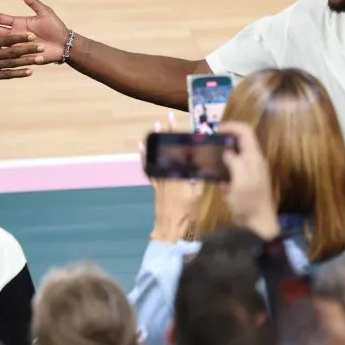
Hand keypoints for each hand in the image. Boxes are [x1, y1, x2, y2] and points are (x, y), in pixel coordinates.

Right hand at [0, 0, 68, 62]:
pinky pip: (11, 59)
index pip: (1, 20)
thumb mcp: (45, 13)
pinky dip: (1, 58)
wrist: (65, 44)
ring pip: (1, 46)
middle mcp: (16, 35)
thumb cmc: (56, 27)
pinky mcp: (23, 57)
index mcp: (19, 23)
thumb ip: (33, 2)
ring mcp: (19, 47)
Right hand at [0, 3, 46, 85]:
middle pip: (12, 51)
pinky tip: (29, 72)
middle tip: (41, 46)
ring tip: (39, 58)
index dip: (19, 37)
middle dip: (27, 49)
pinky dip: (18, 74)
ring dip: (26, 61)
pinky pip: (6, 75)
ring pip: (12, 64)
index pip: (5, 39)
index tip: (31, 35)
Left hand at [142, 113, 201, 241]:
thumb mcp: (198, 195)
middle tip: (169, 116)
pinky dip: (144, 156)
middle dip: (170, 132)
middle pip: (170, 148)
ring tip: (156, 124)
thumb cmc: (187, 213)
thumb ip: (199, 178)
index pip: (186, 151)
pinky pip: (148, 167)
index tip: (193, 125)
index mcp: (182, 174)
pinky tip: (141, 146)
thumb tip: (202, 162)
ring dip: (156, 139)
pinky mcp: (155, 184)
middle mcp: (170, 172)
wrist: (170, 228)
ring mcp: (160, 178)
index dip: (189, 138)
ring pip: (158, 155)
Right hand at [218, 121, 278, 239]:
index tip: (214, 131)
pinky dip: (225, 176)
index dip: (231, 127)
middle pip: (239, 142)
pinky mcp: (245, 184)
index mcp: (254, 158)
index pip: (245, 132)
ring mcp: (250, 173)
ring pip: (234, 157)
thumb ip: (235, 162)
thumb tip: (227, 151)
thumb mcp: (240, 181)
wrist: (258, 225)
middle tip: (208, 147)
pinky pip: (233, 173)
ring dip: (222, 160)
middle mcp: (253, 162)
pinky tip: (221, 187)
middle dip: (223, 142)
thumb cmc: (249, 203)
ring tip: (209, 165)